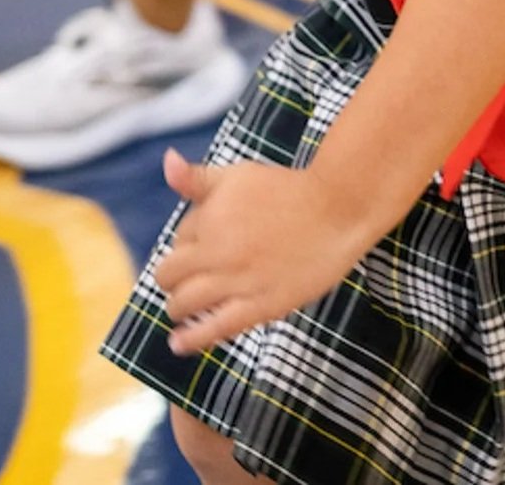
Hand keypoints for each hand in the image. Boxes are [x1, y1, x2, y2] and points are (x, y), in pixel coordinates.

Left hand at [154, 148, 371, 353]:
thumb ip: (198, 178)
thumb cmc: (287, 188)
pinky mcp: (260, 306)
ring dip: (177, 307)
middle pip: (170, 275)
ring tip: (180, 309)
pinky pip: (216, 328)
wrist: (336, 209)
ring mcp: (238, 281)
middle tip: (183, 282)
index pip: (178, 239)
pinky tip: (178, 344)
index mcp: (210, 217)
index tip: (201, 247)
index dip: (186, 244)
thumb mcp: (238, 175)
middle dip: (172, 278)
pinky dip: (192, 338)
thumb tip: (167, 160)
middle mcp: (217, 251)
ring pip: (185, 303)